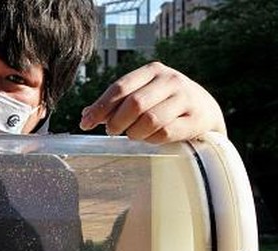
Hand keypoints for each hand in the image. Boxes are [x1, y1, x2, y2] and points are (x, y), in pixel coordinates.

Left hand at [80, 62, 225, 143]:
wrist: (206, 112)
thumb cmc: (165, 104)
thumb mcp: (143, 95)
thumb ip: (116, 104)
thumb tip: (86, 115)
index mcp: (153, 70)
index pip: (119, 87)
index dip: (100, 107)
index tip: (85, 124)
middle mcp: (171, 80)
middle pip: (134, 104)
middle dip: (117, 122)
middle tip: (111, 132)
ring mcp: (186, 98)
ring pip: (150, 120)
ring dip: (134, 133)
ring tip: (133, 135)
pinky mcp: (196, 119)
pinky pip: (165, 133)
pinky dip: (151, 140)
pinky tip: (150, 138)